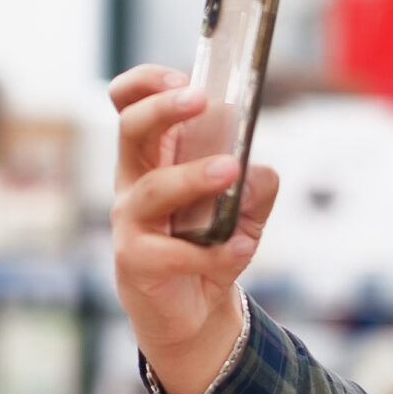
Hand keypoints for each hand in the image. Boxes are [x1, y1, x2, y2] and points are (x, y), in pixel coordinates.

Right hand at [107, 64, 283, 393]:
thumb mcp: (241, 216)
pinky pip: (175, 252)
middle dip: (163, 110)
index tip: (182, 78)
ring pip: (152, 189)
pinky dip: (215, 250)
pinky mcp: (137, 262)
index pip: (130, 106)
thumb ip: (255, 191)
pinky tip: (241, 247)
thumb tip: (262, 172)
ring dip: (192, 177)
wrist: (191, 315)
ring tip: (230, 171)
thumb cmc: (207, 250)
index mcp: (154, 159)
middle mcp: (134, 183)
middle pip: (132, 130)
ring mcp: (131, 222)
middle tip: (200, 101)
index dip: (147, 85)